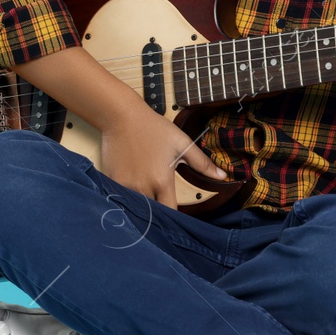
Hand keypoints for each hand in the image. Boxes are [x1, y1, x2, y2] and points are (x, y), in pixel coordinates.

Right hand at [99, 106, 226, 209]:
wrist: (122, 117)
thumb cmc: (154, 128)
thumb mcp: (182, 143)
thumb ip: (202, 163)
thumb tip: (223, 177)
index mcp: (162, 181)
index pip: (170, 212)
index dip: (175, 217)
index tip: (178, 217)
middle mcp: (142, 187)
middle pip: (152, 213)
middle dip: (158, 215)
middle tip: (162, 211)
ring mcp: (124, 186)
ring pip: (136, 208)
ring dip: (142, 207)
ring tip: (147, 203)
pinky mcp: (112, 182)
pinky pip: (121, 198)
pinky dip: (127, 199)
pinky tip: (132, 193)